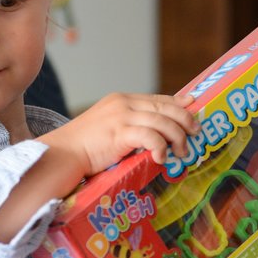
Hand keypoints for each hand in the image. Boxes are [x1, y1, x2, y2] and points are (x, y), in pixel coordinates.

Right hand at [46, 93, 197, 175]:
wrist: (61, 154)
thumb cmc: (83, 148)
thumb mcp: (110, 130)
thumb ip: (130, 127)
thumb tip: (154, 137)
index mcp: (121, 100)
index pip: (157, 98)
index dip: (178, 102)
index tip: (193, 107)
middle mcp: (123, 103)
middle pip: (165, 108)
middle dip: (185, 121)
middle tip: (195, 134)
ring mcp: (121, 116)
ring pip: (163, 122)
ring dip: (177, 139)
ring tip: (182, 153)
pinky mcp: (119, 132)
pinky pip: (151, 137)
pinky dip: (160, 147)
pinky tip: (161, 159)